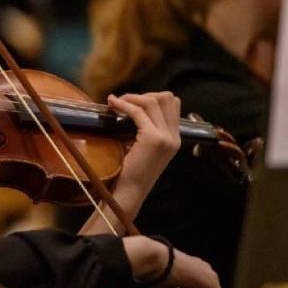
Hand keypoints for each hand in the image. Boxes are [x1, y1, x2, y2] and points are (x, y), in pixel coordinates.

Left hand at [79, 92, 180, 234]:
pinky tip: (112, 104)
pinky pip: (138, 112)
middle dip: (144, 94)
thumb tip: (132, 105)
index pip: (173, 104)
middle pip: (166, 98)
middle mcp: (174, 137)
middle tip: (124, 101)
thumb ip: (146, 129)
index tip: (132, 102)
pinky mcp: (153, 139)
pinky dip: (123, 104)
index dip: (152, 97)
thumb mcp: (143, 147)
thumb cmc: (130, 171)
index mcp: (175, 139)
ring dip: (132, 97)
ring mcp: (166, 138)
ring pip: (153, 101)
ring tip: (116, 102)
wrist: (129, 193)